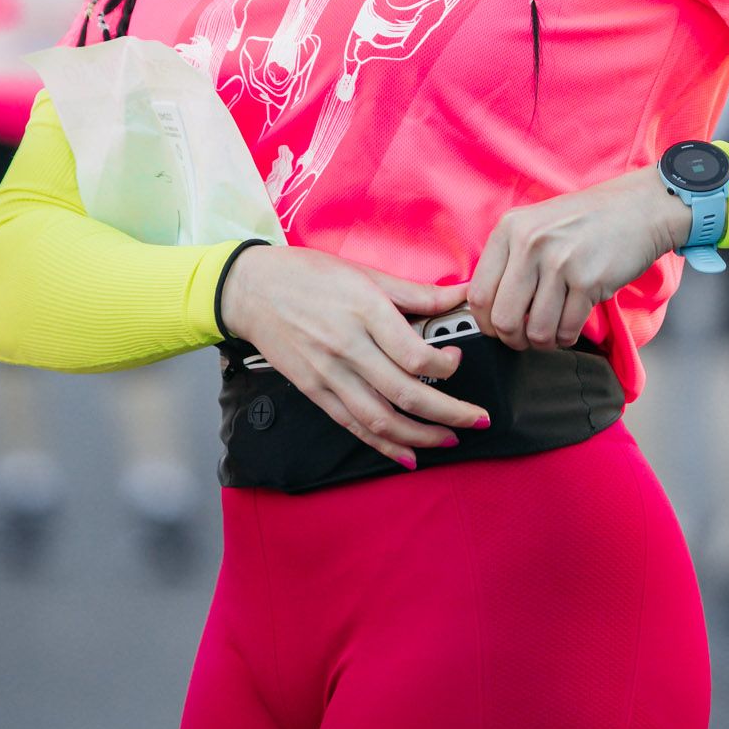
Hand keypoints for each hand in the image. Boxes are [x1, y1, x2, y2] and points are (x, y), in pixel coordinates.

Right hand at [219, 246, 487, 468]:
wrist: (250, 290)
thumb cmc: (309, 275)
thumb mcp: (364, 273)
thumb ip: (415, 293)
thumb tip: (461, 296)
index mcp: (365, 310)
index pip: (414, 353)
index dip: (446, 365)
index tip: (458, 359)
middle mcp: (348, 346)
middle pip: (406, 392)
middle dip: (449, 412)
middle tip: (477, 419)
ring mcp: (329, 374)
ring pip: (381, 418)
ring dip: (421, 436)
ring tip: (449, 438)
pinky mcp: (315, 391)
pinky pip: (353, 426)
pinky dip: (382, 445)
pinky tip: (407, 455)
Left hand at [466, 165, 692, 351]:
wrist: (639, 209)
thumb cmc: (586, 221)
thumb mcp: (535, 225)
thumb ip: (507, 259)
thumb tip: (478, 304)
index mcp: (510, 229)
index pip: (478, 293)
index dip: (485, 322)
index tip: (496, 329)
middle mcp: (530, 244)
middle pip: (503, 318)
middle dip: (513, 339)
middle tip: (524, 338)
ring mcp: (560, 263)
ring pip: (536, 330)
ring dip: (544, 341)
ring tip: (551, 332)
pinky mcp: (589, 281)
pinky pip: (567, 329)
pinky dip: (567, 337)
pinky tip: (571, 325)